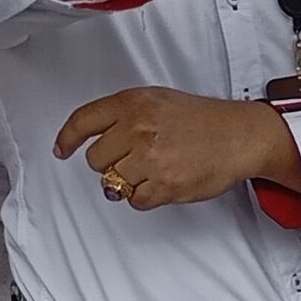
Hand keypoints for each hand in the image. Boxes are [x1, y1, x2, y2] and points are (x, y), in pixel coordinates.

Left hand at [56, 88, 283, 209]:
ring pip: (114, 183)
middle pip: (96, 160)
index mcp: (132, 103)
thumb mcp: (157, 100)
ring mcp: (150, 158)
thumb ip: (125, 115)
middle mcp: (137, 129)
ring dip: (128, 183)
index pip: (83, 121)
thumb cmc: (201, 120)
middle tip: (132, 161)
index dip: (67, 139)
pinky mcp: (164, 185)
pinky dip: (145, 197)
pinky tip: (161, 183)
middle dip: (110, 164)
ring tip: (152, 171)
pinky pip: (135, 201)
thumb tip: (97, 139)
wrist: (238, 136)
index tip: (62, 149)